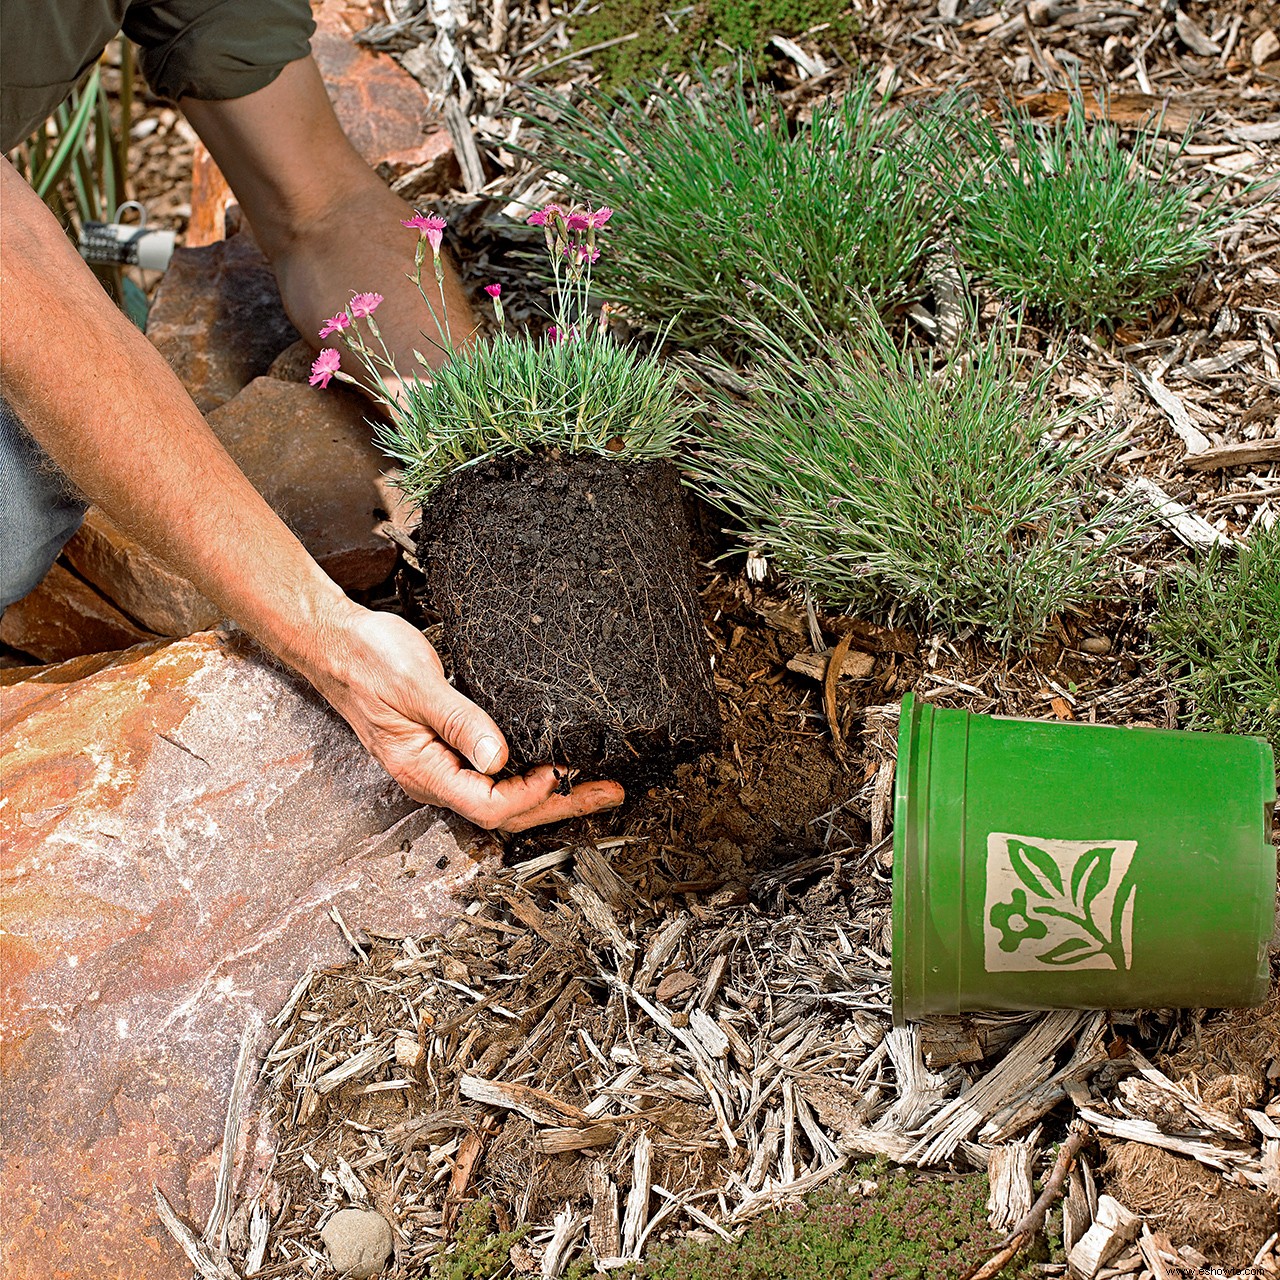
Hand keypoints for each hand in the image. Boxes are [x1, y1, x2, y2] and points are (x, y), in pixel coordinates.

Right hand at [309, 605, 624, 831]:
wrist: (335, 642)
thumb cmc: (365, 661)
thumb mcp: (415, 686)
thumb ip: (458, 721)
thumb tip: (498, 756)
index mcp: (423, 771)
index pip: (489, 805)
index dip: (532, 794)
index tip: (566, 772)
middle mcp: (434, 776)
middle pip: (506, 811)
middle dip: (560, 803)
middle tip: (609, 792)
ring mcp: (441, 764)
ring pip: (504, 796)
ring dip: (551, 791)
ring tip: (596, 784)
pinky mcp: (448, 746)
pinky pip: (495, 774)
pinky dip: (531, 772)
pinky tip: (554, 762)